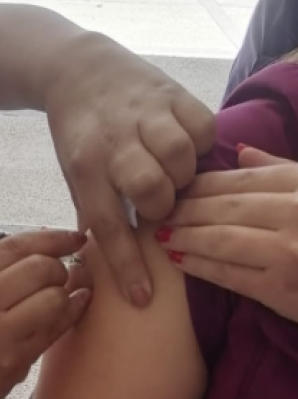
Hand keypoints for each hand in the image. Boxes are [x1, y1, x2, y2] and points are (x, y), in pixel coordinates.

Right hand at [0, 230, 90, 398]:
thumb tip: (47, 244)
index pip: (13, 245)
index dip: (51, 237)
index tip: (72, 237)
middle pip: (38, 266)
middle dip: (59, 268)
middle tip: (59, 276)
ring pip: (53, 296)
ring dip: (65, 294)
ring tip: (59, 296)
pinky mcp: (15, 358)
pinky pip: (57, 326)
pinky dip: (73, 311)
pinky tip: (75, 305)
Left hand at [44, 33, 214, 306]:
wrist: (75, 68)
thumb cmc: (76, 130)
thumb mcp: (70, 171)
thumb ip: (90, 209)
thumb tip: (101, 257)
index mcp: (83, 166)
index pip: (107, 224)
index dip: (126, 265)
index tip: (142, 297)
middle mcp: (113, 141)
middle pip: (150, 189)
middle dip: (160, 207)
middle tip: (156, 205)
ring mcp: (143, 114)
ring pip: (179, 157)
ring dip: (182, 176)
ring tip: (171, 175)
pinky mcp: (169, 93)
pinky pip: (201, 126)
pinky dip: (199, 143)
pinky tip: (184, 147)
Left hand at [159, 146, 297, 322]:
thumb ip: (281, 170)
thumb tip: (239, 151)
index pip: (241, 180)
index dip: (201, 184)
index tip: (174, 186)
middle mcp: (293, 214)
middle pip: (224, 207)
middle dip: (185, 209)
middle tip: (157, 210)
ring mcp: (287, 253)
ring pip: (220, 239)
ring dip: (185, 236)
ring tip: (161, 235)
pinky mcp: (281, 290)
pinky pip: (230, 275)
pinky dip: (199, 266)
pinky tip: (179, 260)